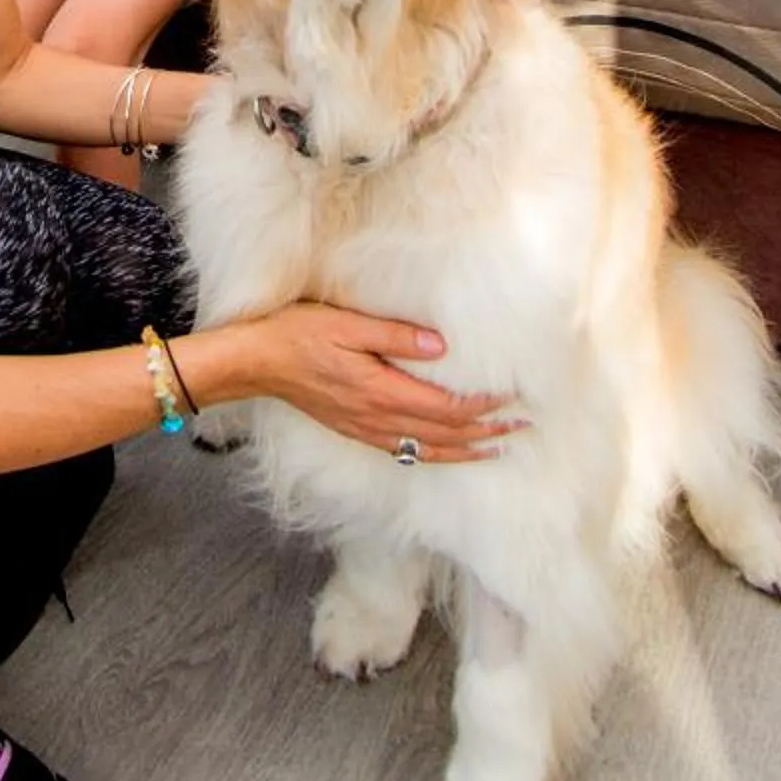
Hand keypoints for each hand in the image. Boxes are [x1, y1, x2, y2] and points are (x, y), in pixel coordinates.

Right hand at [242, 304, 514, 462]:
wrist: (256, 363)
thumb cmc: (297, 336)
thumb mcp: (346, 325)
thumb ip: (395, 336)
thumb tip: (441, 347)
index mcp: (379, 392)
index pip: (446, 408)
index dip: (482, 405)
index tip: (513, 396)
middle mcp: (377, 419)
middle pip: (445, 434)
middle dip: (487, 430)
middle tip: (523, 425)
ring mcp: (367, 430)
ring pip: (428, 449)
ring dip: (467, 449)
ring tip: (499, 445)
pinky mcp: (357, 431)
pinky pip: (406, 452)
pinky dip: (436, 455)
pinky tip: (449, 451)